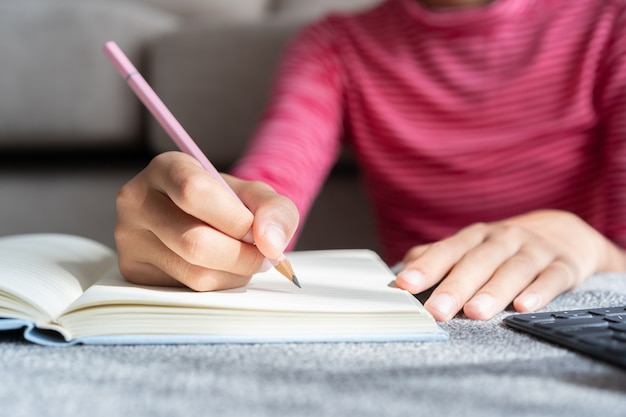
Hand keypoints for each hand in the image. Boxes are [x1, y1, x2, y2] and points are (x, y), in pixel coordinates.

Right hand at [114, 151, 298, 290]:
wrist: (199, 220)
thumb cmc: (226, 203)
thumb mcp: (254, 194)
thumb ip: (275, 209)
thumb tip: (272, 245)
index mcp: (166, 169)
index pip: (195, 192)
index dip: (235, 219)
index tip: (256, 230)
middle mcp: (138, 201)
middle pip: (195, 242)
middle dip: (242, 256)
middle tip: (262, 255)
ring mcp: (129, 238)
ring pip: (194, 273)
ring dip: (234, 274)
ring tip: (241, 259)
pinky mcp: (133, 271)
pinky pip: (188, 290)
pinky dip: (218, 285)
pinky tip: (220, 269)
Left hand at [395, 210, 625, 320]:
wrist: (562, 234)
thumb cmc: (502, 250)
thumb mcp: (470, 248)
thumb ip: (436, 259)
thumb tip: (400, 275)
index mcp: (475, 237)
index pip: (447, 251)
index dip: (425, 268)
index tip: (404, 285)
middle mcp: (503, 239)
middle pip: (477, 262)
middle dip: (455, 286)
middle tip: (436, 311)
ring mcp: (534, 250)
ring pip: (513, 269)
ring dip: (493, 291)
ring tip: (475, 313)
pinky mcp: (563, 265)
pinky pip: (552, 278)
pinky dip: (539, 292)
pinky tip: (524, 307)